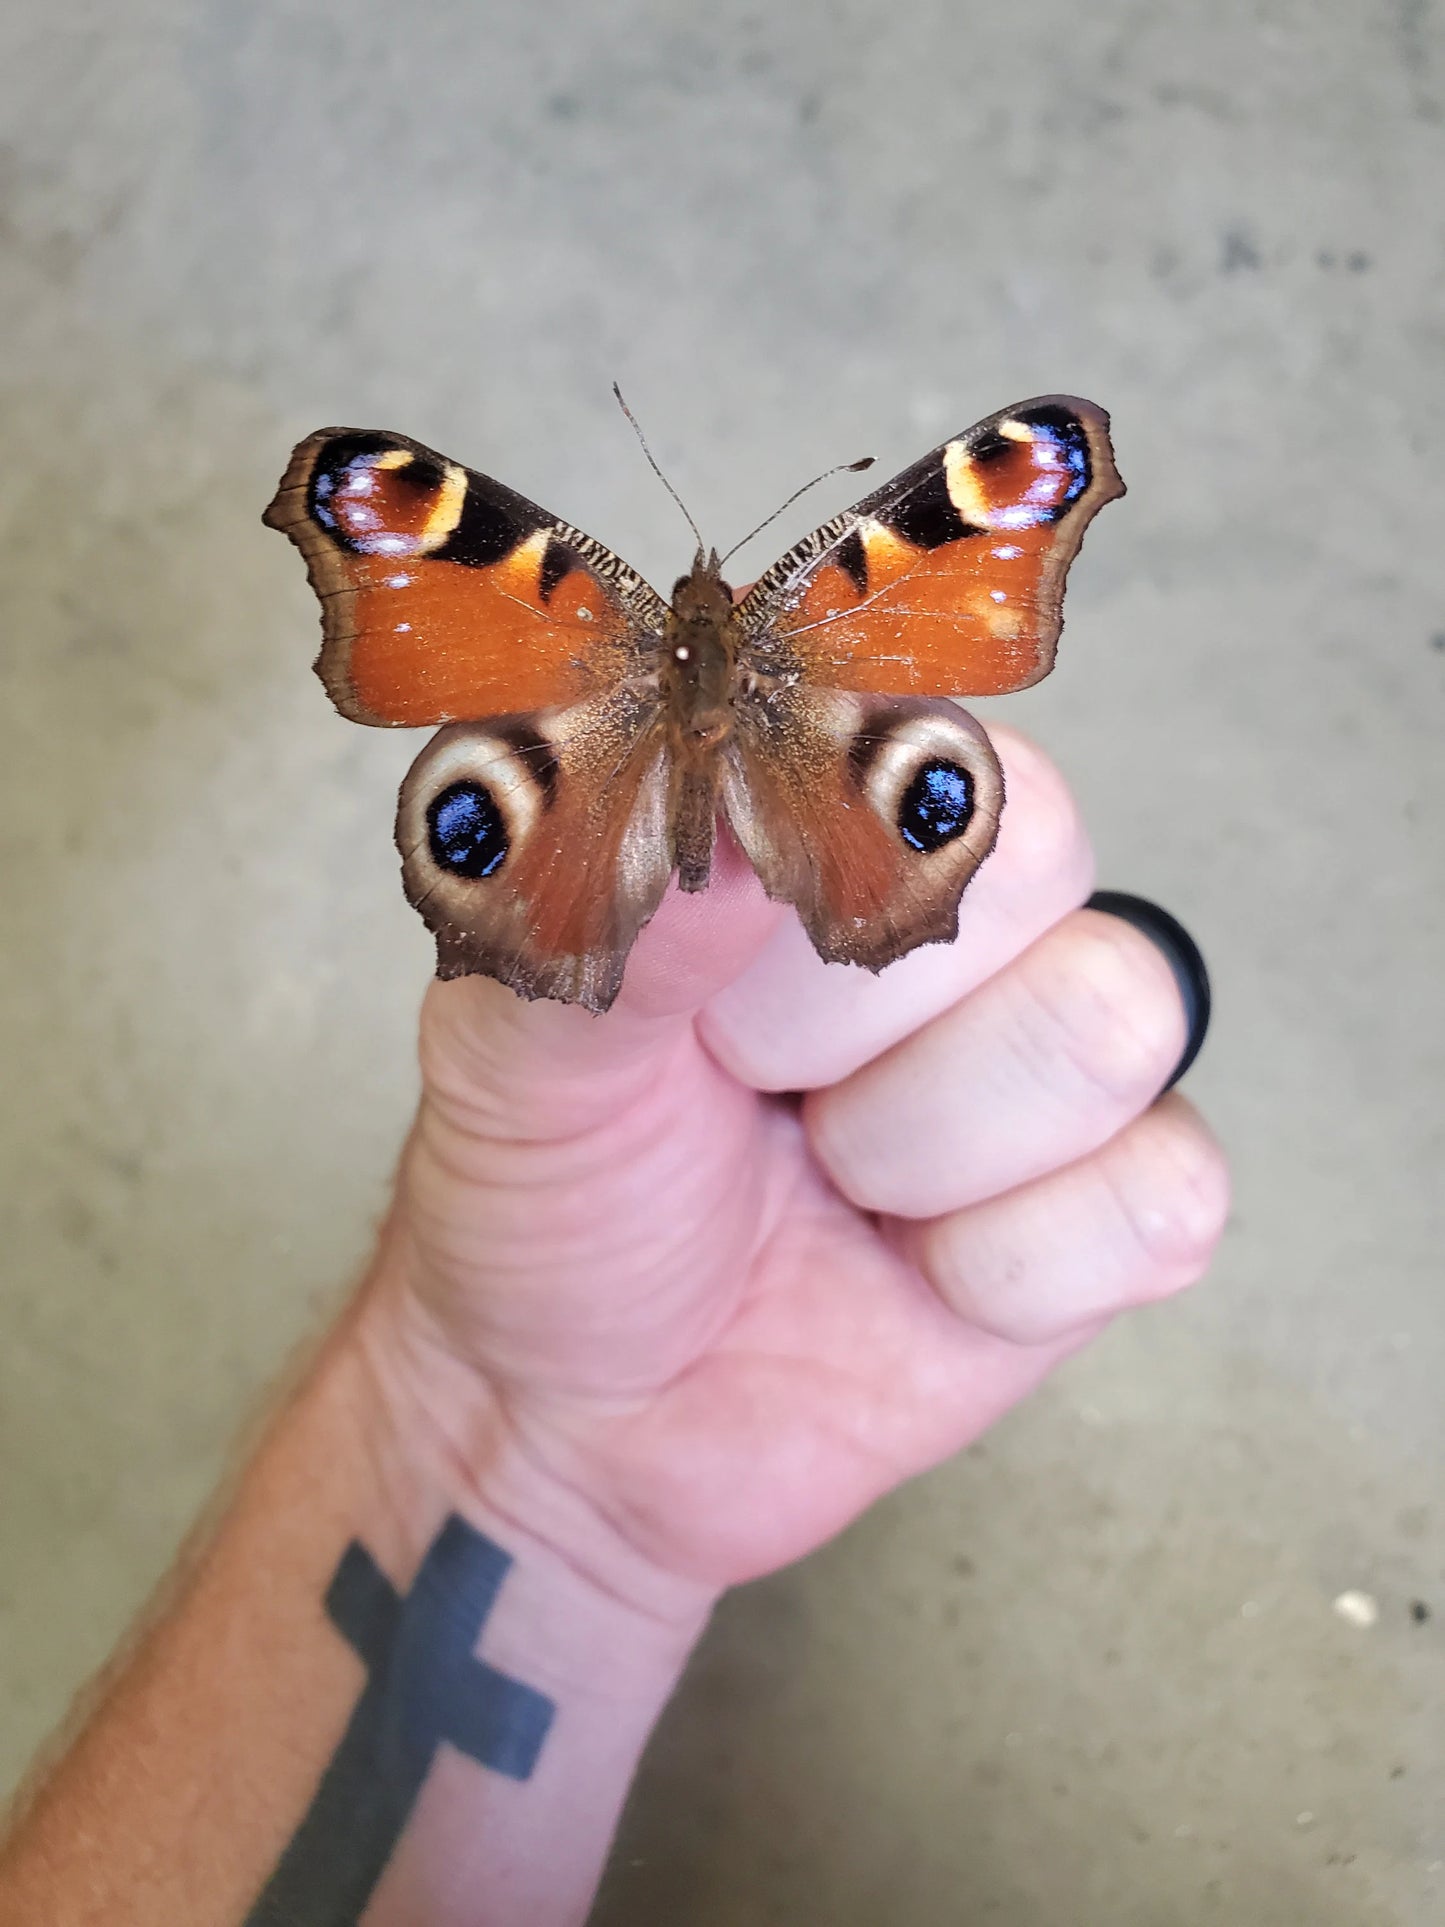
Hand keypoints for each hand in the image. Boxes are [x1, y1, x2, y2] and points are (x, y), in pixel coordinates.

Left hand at [366, 726, 1227, 1607]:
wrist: (577, 1415)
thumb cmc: (549, 1195)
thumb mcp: (521, 1046)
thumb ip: (613, 912)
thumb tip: (747, 823)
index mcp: (824, 825)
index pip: (917, 743)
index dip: (818, 864)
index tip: (707, 982)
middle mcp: (965, 917)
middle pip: (1039, 866)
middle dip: (844, 1023)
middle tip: (743, 1090)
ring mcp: (1051, 1063)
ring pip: (1111, 1029)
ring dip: (915, 1148)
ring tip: (821, 1179)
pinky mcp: (1112, 1209)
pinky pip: (1160, 1198)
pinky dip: (999, 1270)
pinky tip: (905, 1273)